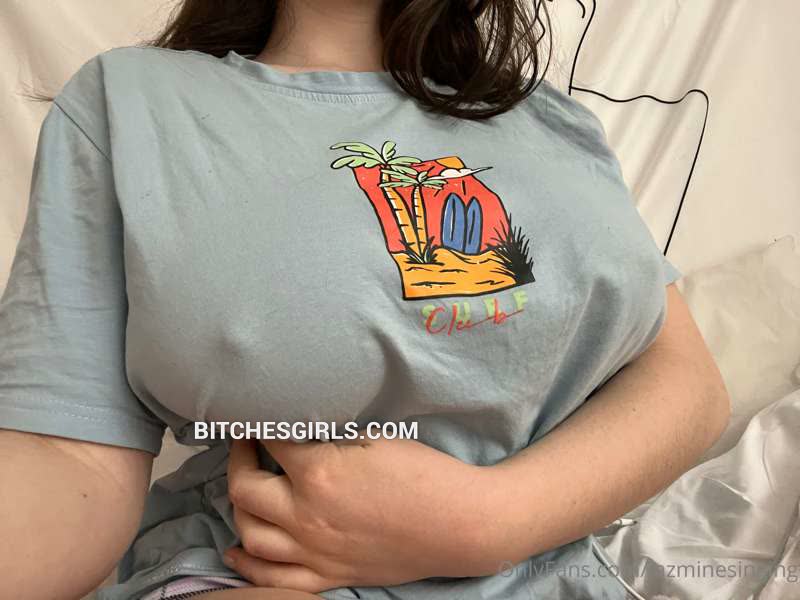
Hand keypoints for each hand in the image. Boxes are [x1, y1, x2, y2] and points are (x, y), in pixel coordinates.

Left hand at [224, 435, 493, 591]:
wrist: (459, 524)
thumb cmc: (423, 474)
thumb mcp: (375, 437)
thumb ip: (331, 433)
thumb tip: (303, 423)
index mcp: (320, 472)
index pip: (270, 439)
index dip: (259, 422)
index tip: (257, 413)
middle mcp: (307, 515)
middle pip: (245, 488)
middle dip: (239, 458)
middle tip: (248, 443)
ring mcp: (315, 551)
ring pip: (250, 533)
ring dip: (240, 506)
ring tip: (246, 487)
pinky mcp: (329, 575)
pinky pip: (273, 578)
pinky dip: (248, 563)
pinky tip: (239, 548)